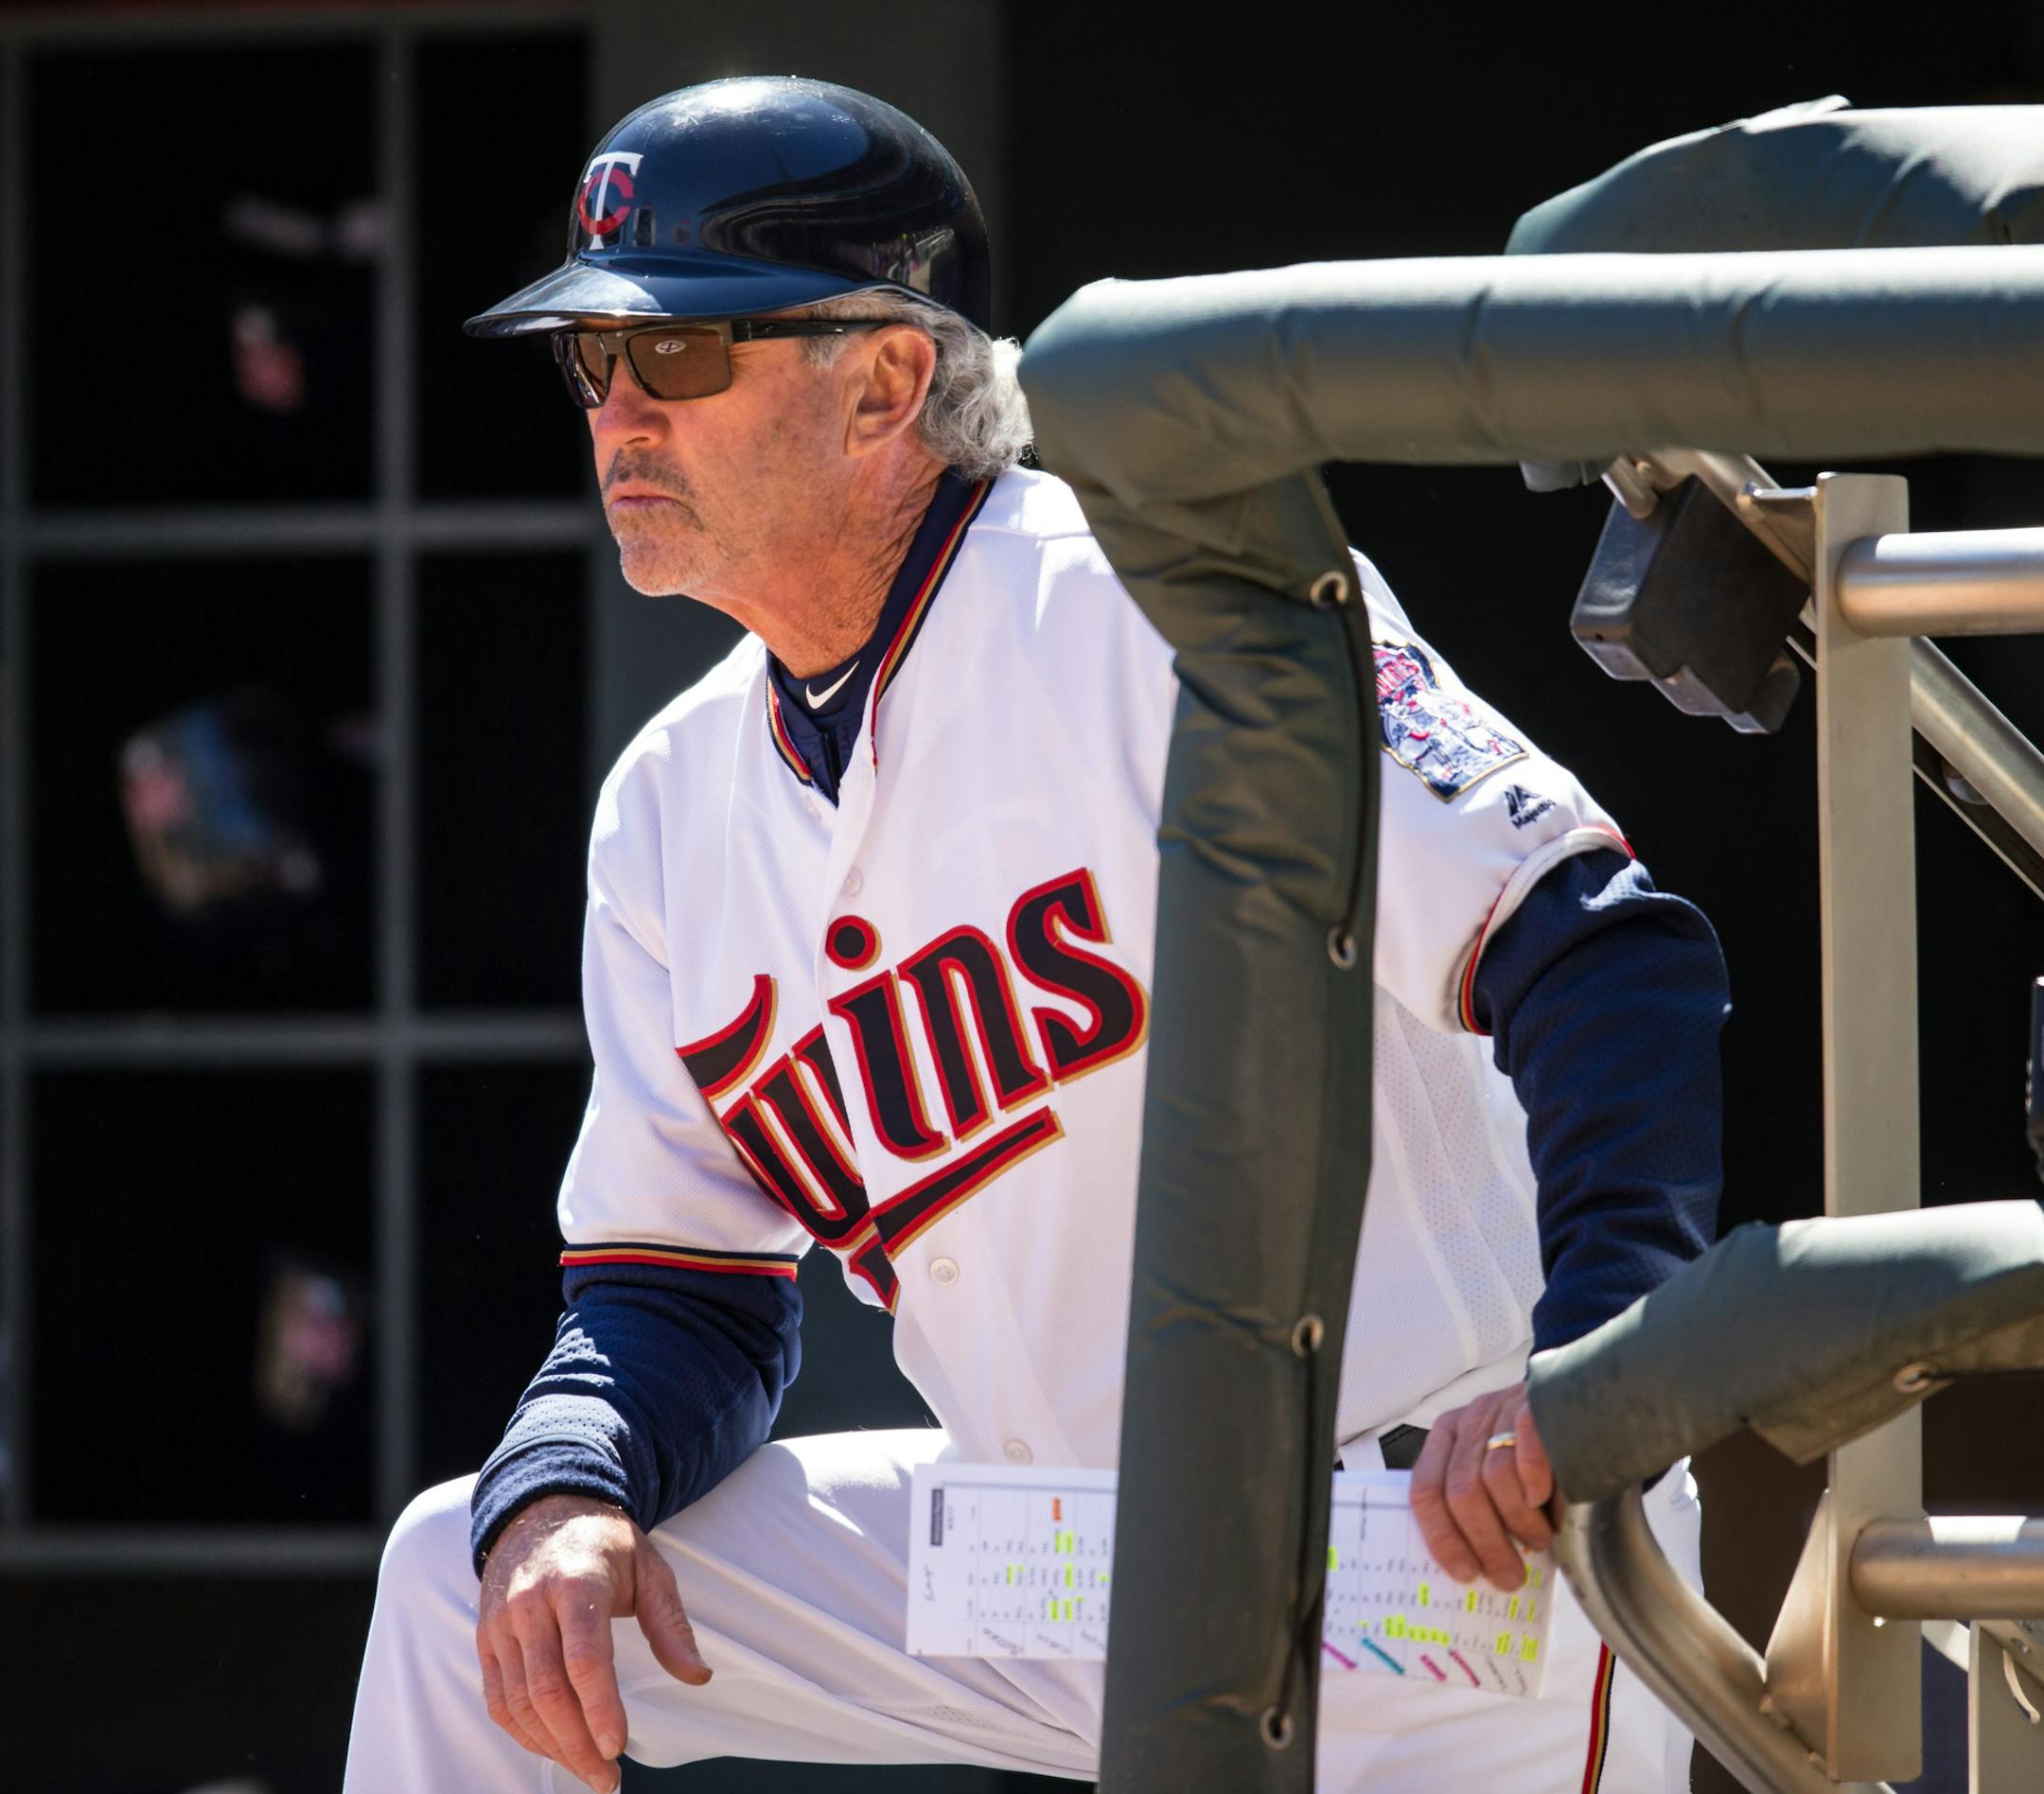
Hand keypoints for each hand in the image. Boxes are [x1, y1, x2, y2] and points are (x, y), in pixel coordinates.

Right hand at [476, 1493, 710, 1791]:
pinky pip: (498, 1699)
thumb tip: (699, 1676)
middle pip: (547, 1690)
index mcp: (577, 1582)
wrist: (543, 1508)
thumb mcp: (650, 1569)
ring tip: (589, 1770)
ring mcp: (502, 1623)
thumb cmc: (605, 1544)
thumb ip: (670, 1625)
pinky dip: (523, 1733)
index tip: (618, 1747)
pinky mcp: (486, 1638)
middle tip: (608, 1778)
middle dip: (577, 1744)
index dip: (599, 1708)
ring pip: (518, 1702)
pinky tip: (553, 1749)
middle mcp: (531, 1604)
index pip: (584, 1658)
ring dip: (552, 1747)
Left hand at [1407, 1381, 1556, 1591]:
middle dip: (1487, 1544)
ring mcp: (1502, 1409)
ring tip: (1540, 1540)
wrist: (1584, 1399)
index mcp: (1448, 1437)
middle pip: (1462, 1492)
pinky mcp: (1536, 1406)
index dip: (1442, 1537)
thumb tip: (1474, 1568)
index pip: (1425, 1490)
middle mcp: (1469, 1420)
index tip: (1465, 1574)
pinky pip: (1528, 1454)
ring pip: (1496, 1479)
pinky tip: (1548, 1502)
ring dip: (1521, 1523)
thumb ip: (1478, 1504)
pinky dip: (1537, 1486)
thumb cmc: (1534, 1450)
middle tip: (1509, 1576)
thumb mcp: (1494, 1468)